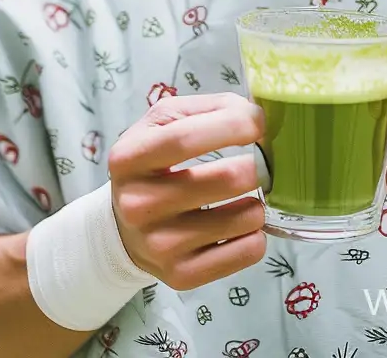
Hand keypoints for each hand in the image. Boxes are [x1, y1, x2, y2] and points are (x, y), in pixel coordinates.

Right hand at [106, 92, 268, 291]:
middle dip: (254, 169)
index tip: (258, 122)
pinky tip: (244, 225)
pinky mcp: (180, 276)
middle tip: (262, 166)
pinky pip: (242, 255)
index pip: (182, 138)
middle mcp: (137, 203)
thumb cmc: (151, 166)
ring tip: (250, 198)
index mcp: (128, 158)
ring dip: (257, 205)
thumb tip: (253, 113)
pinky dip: (256, 237)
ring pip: (237, 221)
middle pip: (219, 181)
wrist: (124, 228)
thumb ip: (204, 110)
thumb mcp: (160, 126)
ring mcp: (158, 245)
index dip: (228, 126)